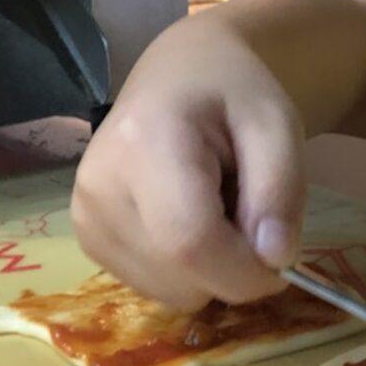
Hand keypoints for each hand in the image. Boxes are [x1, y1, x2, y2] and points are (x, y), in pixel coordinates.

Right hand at [71, 14, 305, 310]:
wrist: (181, 73)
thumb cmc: (233, 93)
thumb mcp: (277, 124)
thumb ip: (281, 189)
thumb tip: (274, 258)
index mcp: (144, 144)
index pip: (191, 242)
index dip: (245, 271)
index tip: (281, 259)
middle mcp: (98, 187)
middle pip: (180, 277)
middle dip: (234, 267)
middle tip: (249, 212)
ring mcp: (84, 218)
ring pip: (170, 292)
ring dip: (211, 268)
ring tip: (216, 207)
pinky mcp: (87, 240)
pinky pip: (154, 287)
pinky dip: (186, 270)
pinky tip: (188, 219)